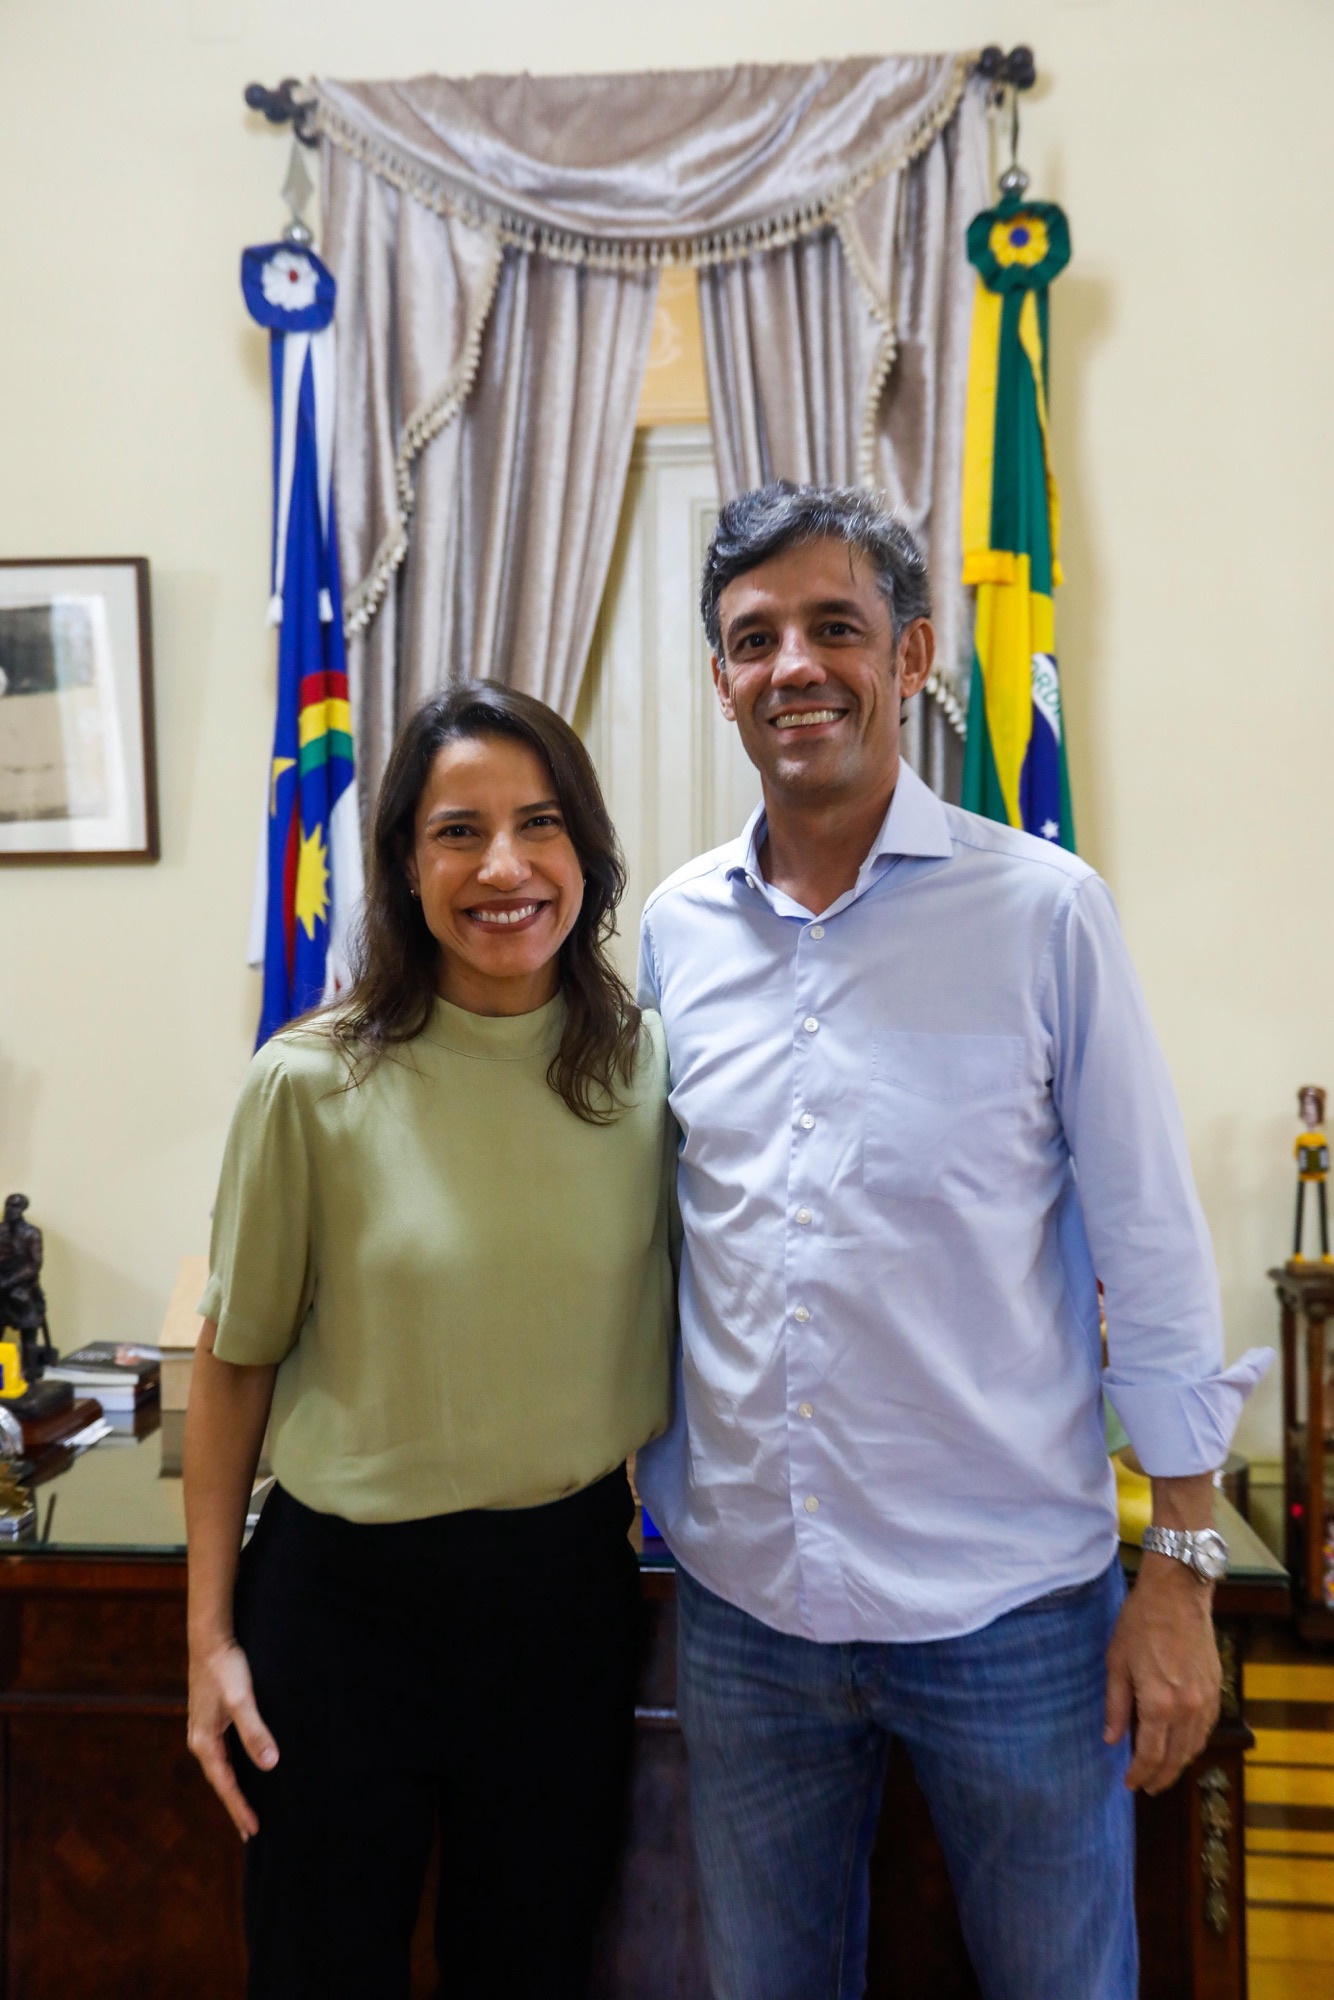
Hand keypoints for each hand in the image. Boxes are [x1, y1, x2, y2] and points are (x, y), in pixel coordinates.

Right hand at [187, 1634, 277, 1839]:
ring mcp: (204, 1729)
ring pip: (221, 1768)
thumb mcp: (242, 1700)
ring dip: (234, 1788)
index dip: (240, 1808)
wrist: (210, 1638)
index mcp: (205, 1742)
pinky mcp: (211, 1718)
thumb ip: (255, 1732)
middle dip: (235, 1805)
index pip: (225, 1785)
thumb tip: (269, 1765)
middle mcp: (200, 1740)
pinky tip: (245, 1769)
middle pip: (220, 1782)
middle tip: (251, 1832)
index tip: (254, 1831)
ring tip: (248, 1808)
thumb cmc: (226, 1667)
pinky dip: (233, 1769)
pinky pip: (223, 1754)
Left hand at [1104, 1555, 1220, 1793]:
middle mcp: (1187, 1708)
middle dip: (1160, 1777)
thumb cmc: (1140, 1623)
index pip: (1150, 1754)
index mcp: (1158, 1703)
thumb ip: (1115, 1705)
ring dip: (1179, 1764)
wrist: (1178, 1593)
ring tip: (1162, 1772)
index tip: (1130, 1784)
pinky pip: (1206, 1728)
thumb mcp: (1117, 1662)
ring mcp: (1206, 1700)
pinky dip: (1194, 1743)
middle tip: (1147, 1788)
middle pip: (1176, 1758)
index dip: (1139, 1773)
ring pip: (1194, 1746)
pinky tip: (1182, 1746)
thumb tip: (1111, 1740)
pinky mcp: (1217, 1688)